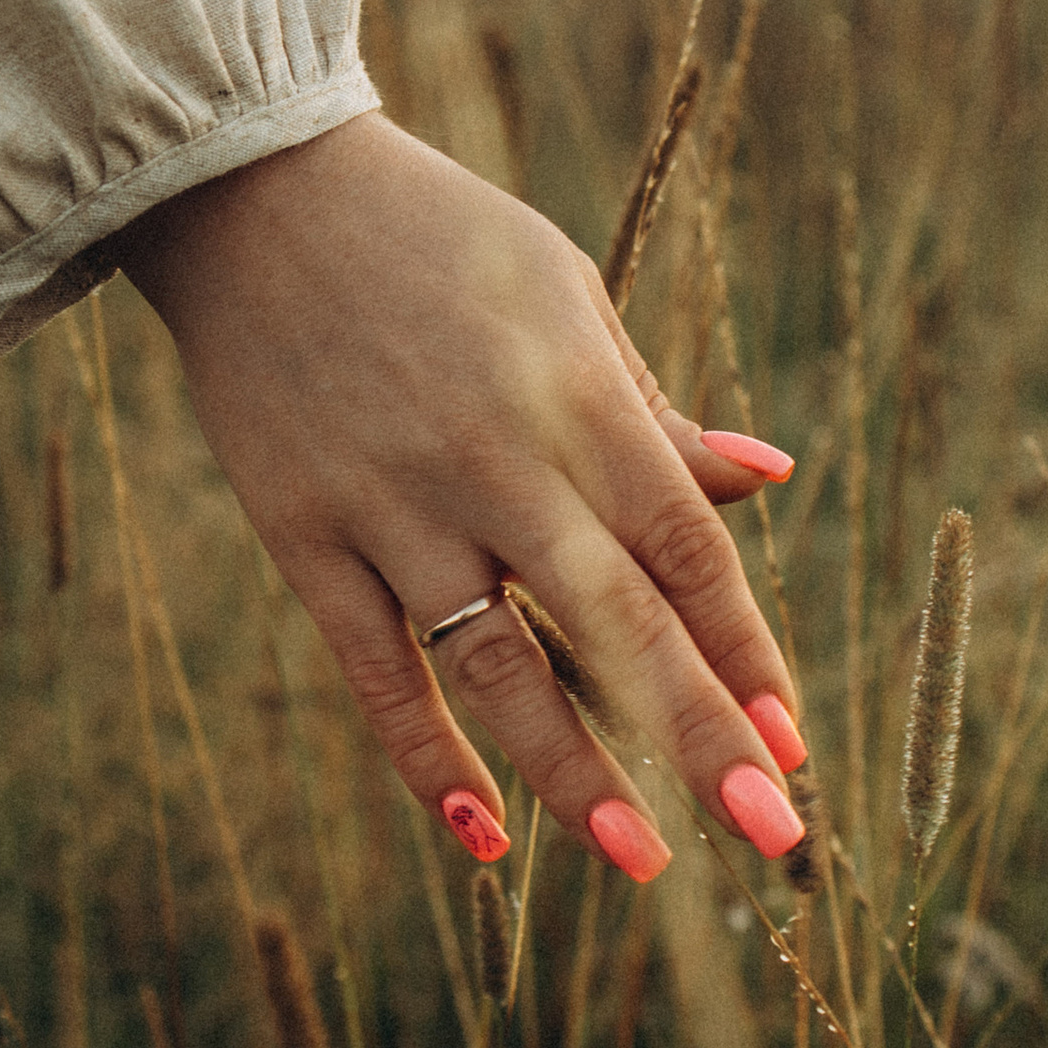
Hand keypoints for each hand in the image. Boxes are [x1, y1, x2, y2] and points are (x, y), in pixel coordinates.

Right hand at [120, 113, 807, 878]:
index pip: (685, 550)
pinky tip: (481, 833)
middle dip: (699, 736)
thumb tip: (772, 475)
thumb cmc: (439, 240)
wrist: (251, 191)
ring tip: (638, 856)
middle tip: (772, 833)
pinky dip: (427, 757)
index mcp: (577, 395)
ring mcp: (392, 504)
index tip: (795, 745)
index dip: (744, 654)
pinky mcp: (304, 534)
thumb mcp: (568, 296)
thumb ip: (656, 411)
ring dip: (572, 770)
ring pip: (495, 666)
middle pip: (615, 623)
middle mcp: (494, 459)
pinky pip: (375, 670)